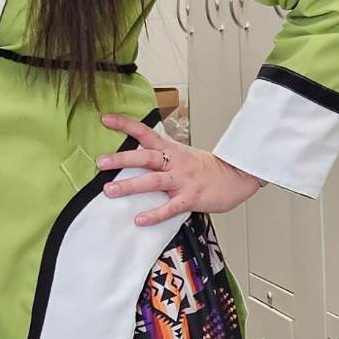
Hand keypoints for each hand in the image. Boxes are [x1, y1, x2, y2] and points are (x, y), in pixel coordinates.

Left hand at [98, 114, 262, 227]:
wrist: (237, 176)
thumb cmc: (207, 168)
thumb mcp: (183, 154)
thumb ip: (162, 153)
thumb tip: (139, 152)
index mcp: (172, 149)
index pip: (145, 132)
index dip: (125, 125)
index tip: (106, 119)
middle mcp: (175, 162)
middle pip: (145, 157)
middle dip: (122, 159)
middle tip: (101, 162)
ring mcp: (182, 180)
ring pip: (153, 181)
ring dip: (130, 186)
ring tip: (110, 190)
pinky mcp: (190, 198)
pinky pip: (170, 207)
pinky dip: (154, 214)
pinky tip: (140, 219)